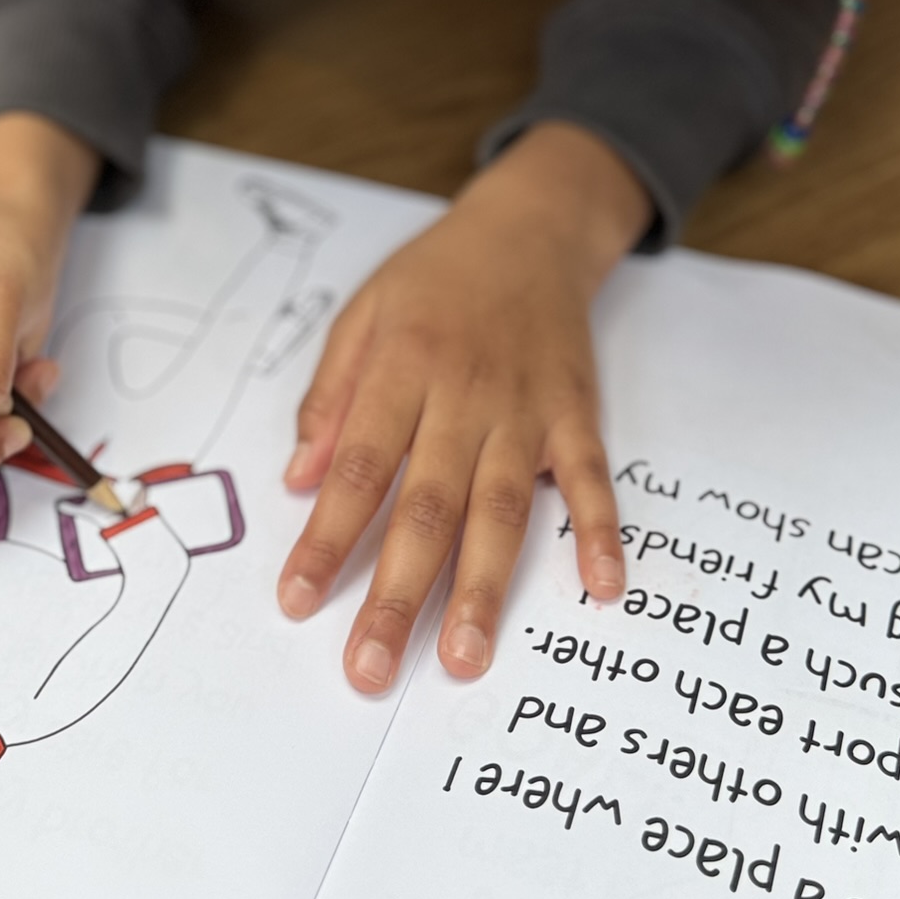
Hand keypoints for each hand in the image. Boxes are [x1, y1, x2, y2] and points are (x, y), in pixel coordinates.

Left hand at [277, 123, 651, 693]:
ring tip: (463, 659)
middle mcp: (463, 397)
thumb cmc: (435, 279)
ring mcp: (526, 410)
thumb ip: (329, 398)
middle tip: (370, 669)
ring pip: (501, 511)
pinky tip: (602, 589)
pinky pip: (591, 480)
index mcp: (401, 370)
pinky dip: (601, 533)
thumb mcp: (362, 316)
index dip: (325, 540)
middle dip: (396, 595)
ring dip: (482, 588)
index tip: (296, 602)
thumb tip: (299, 482)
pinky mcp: (577, 416)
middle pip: (425, 508)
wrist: (528, 229)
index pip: (356, 471)